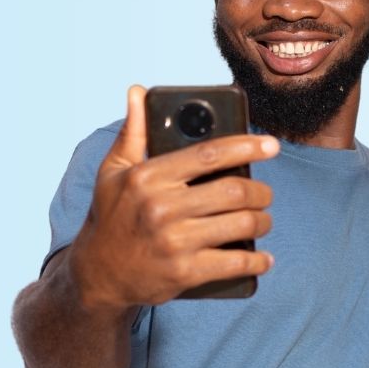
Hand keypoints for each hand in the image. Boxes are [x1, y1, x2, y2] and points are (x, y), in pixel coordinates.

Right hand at [69, 85, 278, 308]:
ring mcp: (174, 242)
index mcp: (148, 177)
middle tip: (265, 194)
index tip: (270, 145)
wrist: (98, 275)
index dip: (246, 146)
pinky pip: (234, 263)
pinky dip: (257, 261)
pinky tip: (264, 259)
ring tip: (262, 220)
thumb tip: (137, 92)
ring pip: (240, 224)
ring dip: (262, 222)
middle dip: (260, 192)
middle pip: (233, 191)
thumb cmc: (111, 217)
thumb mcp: (113, 172)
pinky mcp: (184, 273)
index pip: (209, 154)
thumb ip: (133, 133)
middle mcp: (161, 208)